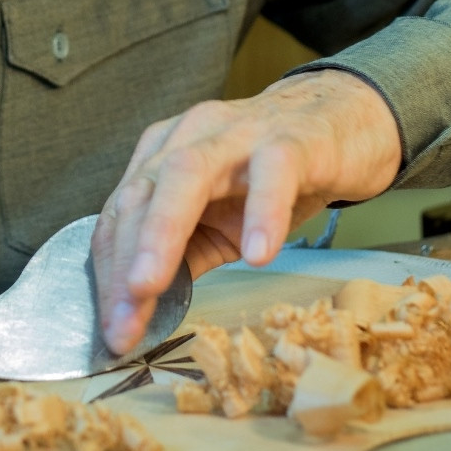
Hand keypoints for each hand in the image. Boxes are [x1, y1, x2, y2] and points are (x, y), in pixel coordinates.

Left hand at [91, 70, 401, 354]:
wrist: (340, 119)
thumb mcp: (220, 218)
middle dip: (124, 265)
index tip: (111, 331)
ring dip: (160, 233)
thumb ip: (184, 252)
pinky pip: (273, 171)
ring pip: (187, 174)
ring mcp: (238, 134)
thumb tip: (145, 309)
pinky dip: (261, 212)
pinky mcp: (292, 140)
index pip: (121, 215)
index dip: (109, 274)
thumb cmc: (270, 174)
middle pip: (140, 196)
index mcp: (163, 154)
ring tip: (149, 287)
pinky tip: (257, 255)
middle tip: (122, 325)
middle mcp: (189, 137)